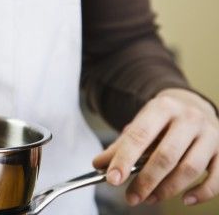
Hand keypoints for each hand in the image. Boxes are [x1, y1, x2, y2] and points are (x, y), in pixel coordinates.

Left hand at [93, 88, 218, 206]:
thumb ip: (121, 145)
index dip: (124, 159)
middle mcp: (189, 118)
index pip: (139, 135)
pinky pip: (216, 179)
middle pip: (166, 155)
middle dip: (146, 181)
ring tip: (149, 198)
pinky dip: (201, 193)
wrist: (194, 106)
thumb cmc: (162, 121)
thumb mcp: (141, 125)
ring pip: (190, 169)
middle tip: (131, 197)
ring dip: (167, 189)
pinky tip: (185, 200)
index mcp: (163, 107)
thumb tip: (99, 165)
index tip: (112, 179)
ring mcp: (210, 135)